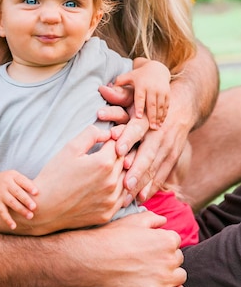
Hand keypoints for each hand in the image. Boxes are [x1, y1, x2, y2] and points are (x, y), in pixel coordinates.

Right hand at [0, 170, 37, 229]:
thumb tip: (41, 190)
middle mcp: (6, 184)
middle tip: (35, 207)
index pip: (21, 180)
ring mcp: (0, 194)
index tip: (37, 192)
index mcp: (12, 176)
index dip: (29, 186)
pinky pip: (2, 212)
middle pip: (16, 192)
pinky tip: (13, 226)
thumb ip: (25, 182)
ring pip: (11, 202)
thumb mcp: (14, 176)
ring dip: (20, 210)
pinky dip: (7, 219)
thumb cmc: (7, 181)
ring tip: (30, 216)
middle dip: (25, 200)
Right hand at [31, 125, 126, 233]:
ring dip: (122, 170)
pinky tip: (111, 183)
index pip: (118, 143)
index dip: (114, 137)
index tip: (109, 137)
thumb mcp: (70, 147)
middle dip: (120, 152)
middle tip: (110, 149)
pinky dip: (120, 188)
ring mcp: (111, 200)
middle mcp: (111, 182)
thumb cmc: (55, 175)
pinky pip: (123, 197)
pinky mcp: (108, 214)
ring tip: (110, 165)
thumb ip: (91, 134)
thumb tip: (108, 133)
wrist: (45, 208)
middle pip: (125, 160)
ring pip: (127, 179)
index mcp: (103, 163)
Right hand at [72, 211, 186, 286]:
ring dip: (170, 274)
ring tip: (153, 273)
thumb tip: (164, 221)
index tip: (152, 245)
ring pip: (179, 277)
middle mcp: (169, 260)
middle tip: (148, 258)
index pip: (175, 240)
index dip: (163, 241)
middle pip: (177, 259)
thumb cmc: (113, 237)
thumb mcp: (133, 220)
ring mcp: (164, 279)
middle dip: (166, 257)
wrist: (95, 259)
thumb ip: (153, 218)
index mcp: (166, 240)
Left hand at [100, 84, 191, 200]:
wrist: (183, 105)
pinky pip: (162, 174)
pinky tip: (142, 197)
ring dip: (142, 184)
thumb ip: (120, 95)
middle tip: (124, 185)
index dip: (128, 138)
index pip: (137, 128)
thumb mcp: (138, 95)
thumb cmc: (151, 101)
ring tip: (128, 198)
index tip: (117, 150)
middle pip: (147, 153)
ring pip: (154, 168)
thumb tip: (102, 88)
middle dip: (136, 170)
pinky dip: (152, 186)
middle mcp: (160, 134)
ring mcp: (168, 147)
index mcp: (149, 118)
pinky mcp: (173, 157)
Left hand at [114, 58, 170, 128]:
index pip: (140, 97)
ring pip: (160, 106)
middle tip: (150, 127)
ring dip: (158, 117)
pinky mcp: (168, 93)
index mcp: (141, 84)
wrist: (157, 69)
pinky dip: (164, 114)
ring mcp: (161, 90)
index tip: (137, 117)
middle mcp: (152, 87)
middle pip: (152, 103)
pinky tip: (161, 123)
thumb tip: (103, 88)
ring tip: (156, 128)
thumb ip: (119, 82)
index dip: (139, 107)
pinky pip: (166, 105)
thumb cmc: (138, 75)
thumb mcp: (128, 76)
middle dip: (151, 116)